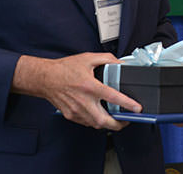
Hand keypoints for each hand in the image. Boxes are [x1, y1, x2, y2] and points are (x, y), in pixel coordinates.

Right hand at [12, 53, 141, 130]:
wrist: (45, 78)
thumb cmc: (65, 68)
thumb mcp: (88, 58)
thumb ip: (107, 59)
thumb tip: (120, 63)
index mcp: (89, 86)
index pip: (112, 97)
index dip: (127, 104)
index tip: (137, 109)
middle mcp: (83, 100)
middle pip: (104, 121)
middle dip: (118, 124)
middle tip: (127, 120)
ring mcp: (76, 110)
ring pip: (95, 124)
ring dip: (107, 123)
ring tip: (116, 117)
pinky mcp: (70, 115)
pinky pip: (86, 122)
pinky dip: (96, 120)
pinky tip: (100, 114)